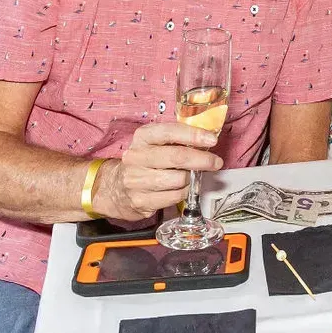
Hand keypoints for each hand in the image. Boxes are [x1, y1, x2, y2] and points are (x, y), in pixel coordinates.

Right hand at [93, 122, 223, 221]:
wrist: (116, 188)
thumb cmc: (146, 161)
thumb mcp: (156, 143)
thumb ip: (178, 139)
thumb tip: (207, 140)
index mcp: (143, 137)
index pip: (170, 132)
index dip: (194, 135)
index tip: (212, 140)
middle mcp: (136, 157)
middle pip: (177, 157)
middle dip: (202, 160)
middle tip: (216, 162)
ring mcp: (136, 180)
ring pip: (178, 179)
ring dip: (191, 178)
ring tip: (191, 176)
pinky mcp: (140, 200)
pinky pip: (174, 197)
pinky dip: (183, 192)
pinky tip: (180, 188)